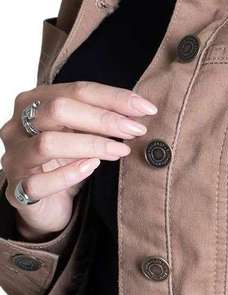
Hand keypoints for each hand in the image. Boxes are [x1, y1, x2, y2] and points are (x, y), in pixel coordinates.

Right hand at [0, 81, 157, 241]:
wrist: (46, 204)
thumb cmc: (66, 160)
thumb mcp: (84, 133)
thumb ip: (102, 119)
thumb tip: (141, 111)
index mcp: (34, 102)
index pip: (77, 90)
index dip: (114, 98)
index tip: (147, 108)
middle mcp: (18, 125)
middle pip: (59, 110)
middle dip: (104, 119)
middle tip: (136, 130)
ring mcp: (14, 157)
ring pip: (47, 143)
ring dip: (91, 144)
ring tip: (120, 150)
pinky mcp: (16, 189)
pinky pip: (38, 182)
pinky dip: (68, 174)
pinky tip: (91, 168)